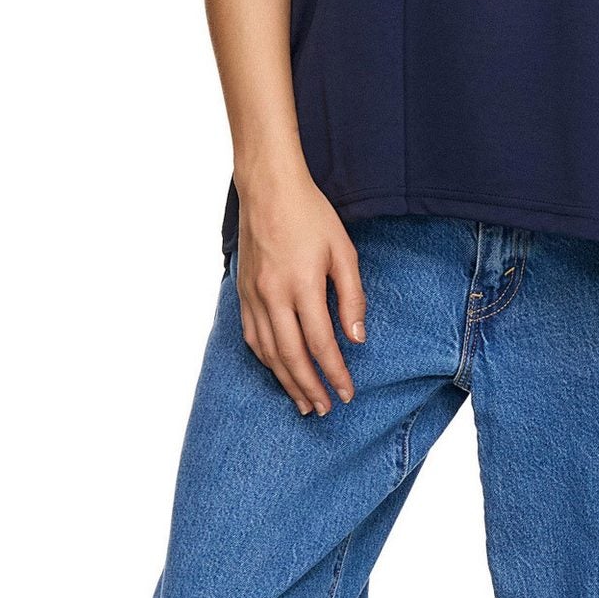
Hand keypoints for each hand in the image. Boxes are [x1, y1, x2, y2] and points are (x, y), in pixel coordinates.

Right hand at [233, 170, 367, 415]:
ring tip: (304, 402)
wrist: (268, 189)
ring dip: (287, 381)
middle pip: (292, 357)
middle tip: (326, 409)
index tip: (348, 392)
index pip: (320, 344)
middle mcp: (273, 295)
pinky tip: (278, 371)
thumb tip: (356, 339)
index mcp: (302, 286)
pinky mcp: (242, 292)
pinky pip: (253, 336)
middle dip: (310, 388)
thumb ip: (352, 298)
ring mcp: (253, 296)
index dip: (335, 373)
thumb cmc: (311, 216)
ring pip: (269, 352)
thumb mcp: (343, 252)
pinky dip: (266, 360)